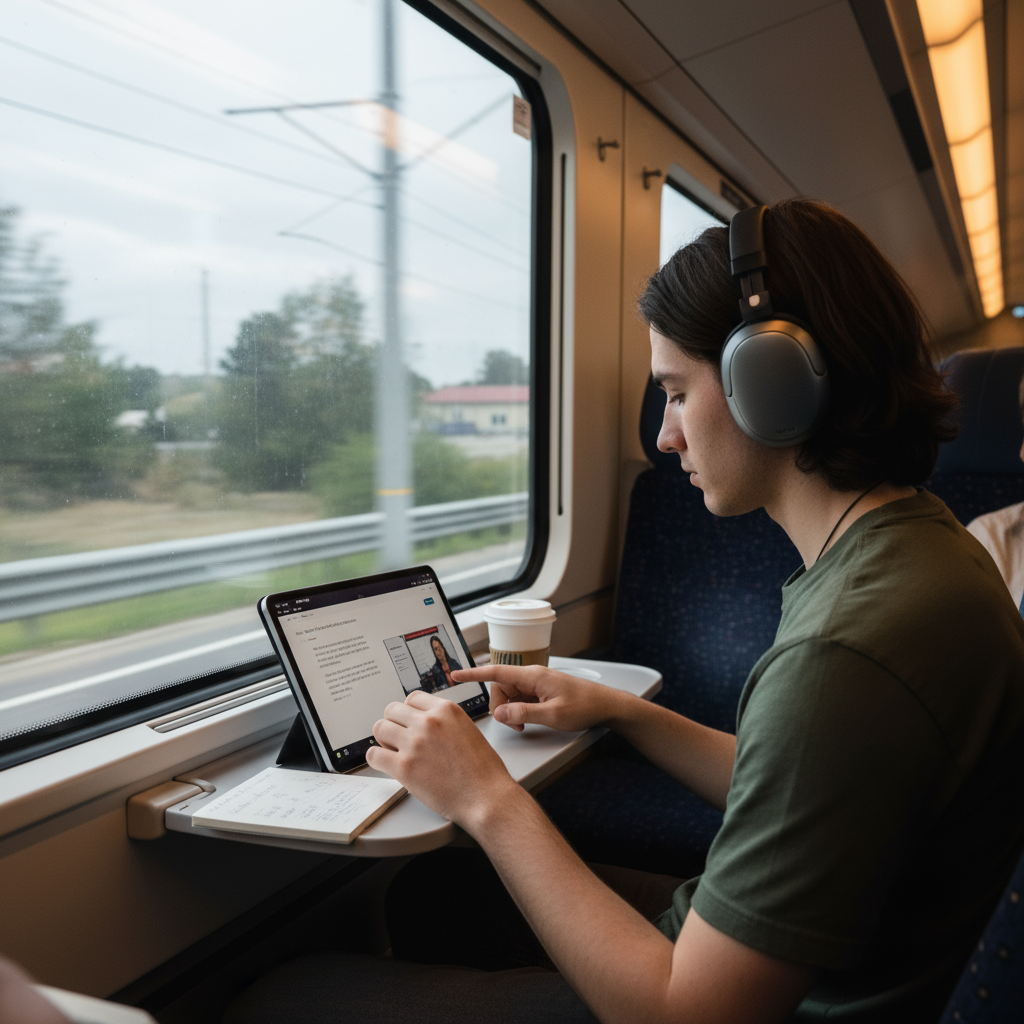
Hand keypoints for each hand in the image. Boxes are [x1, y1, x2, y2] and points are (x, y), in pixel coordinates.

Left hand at [366, 690, 517, 825]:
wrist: (486, 797)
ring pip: (380, 728)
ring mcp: (415, 743)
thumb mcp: (468, 730)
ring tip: (394, 752)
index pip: (412, 698)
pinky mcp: (404, 767)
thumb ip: (445, 722)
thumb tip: (426, 723)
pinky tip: (386, 765)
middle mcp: (429, 722)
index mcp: (446, 710)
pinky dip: (377, 759)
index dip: (408, 712)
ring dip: (384, 740)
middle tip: (399, 739)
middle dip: (394, 724)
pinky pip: (374, 755)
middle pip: (392, 710)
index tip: (408, 722)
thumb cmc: (483, 770)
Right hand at [450, 665, 623, 732]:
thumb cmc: (585, 706)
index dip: (473, 673)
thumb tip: (500, 714)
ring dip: (511, 712)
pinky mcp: (540, 692)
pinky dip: (520, 712)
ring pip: (509, 696)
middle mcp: (531, 676)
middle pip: (500, 688)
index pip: (496, 672)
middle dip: (501, 708)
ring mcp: (535, 684)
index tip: (456, 675)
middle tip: (516, 725)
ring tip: (526, 725)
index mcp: (532, 675)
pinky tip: (531, 721)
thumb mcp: (553, 715)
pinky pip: (520, 700)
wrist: (606, 705)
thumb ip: (524, 714)